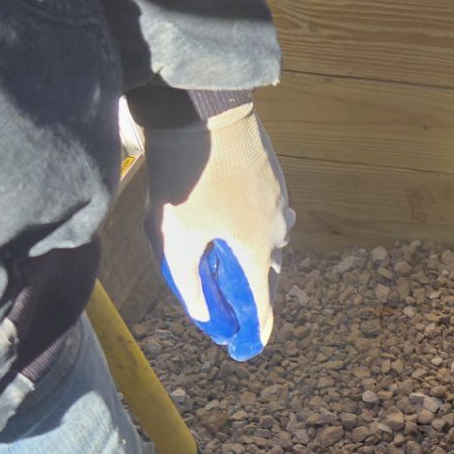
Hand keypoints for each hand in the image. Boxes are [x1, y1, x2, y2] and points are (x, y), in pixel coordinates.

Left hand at [143, 104, 292, 359]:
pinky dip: (254, 224)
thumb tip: (200, 312)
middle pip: (270, 269)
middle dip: (255, 288)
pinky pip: (269, 211)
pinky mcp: (272, 173)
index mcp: (257, 248)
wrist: (202, 108)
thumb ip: (187, 279)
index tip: (249, 346)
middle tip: (235, 300)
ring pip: (272, 238)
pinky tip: (235, 217)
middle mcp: (278, 227)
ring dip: (255, 253)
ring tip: (233, 257)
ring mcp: (279, 197)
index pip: (262, 301)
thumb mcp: (174, 235)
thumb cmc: (186, 177)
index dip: (256, 327)